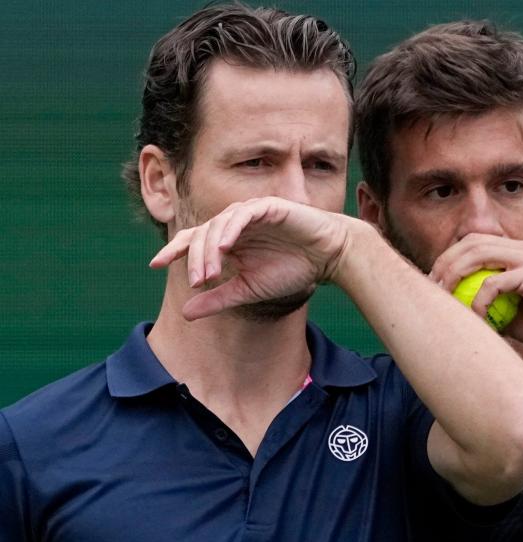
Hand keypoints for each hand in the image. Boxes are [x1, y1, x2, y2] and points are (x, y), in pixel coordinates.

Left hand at [149, 197, 351, 319]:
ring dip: (211, 250)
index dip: (173, 250)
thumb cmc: (292, 269)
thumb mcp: (249, 289)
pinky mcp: (267, 207)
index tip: (155, 264)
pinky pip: (242, 215)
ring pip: (218, 225)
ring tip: (211, 273)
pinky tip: (226, 246)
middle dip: (194, 258)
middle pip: (201, 233)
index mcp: (228, 240)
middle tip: (198, 282)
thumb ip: (218, 298)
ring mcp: (249, 213)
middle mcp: (234, 223)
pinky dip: (231, 229)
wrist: (328, 256)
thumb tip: (184, 313)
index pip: (193, 240)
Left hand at [429, 233, 522, 352]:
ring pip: (479, 255)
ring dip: (455, 275)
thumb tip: (453, 308)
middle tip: (432, 287)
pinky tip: (477, 315)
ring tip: (444, 296)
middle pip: (472, 243)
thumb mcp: (510, 311)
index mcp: (518, 251)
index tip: (433, 281)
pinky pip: (496, 281)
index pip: (474, 242)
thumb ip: (487, 301)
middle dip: (446, 263)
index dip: (449, 257)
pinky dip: (480, 299)